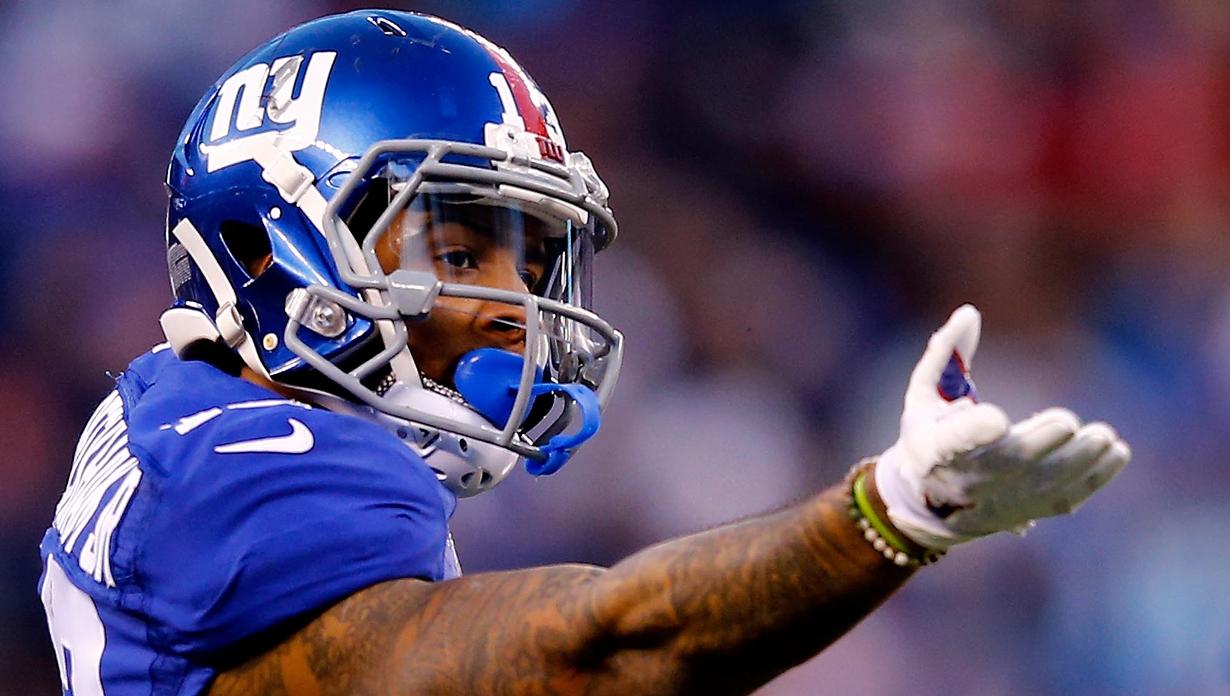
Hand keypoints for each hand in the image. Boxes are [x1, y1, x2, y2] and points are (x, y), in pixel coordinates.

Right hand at [875, 305, 1130, 549]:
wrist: (930, 505)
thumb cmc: (929, 435)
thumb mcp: (923, 394)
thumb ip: (944, 353)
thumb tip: (970, 313)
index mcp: (930, 449)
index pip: (950, 443)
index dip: (972, 432)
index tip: (998, 420)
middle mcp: (962, 482)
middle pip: (1004, 467)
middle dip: (1037, 446)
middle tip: (1068, 422)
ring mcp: (997, 504)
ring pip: (1041, 488)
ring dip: (1077, 463)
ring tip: (1105, 437)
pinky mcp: (1026, 513)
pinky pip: (1063, 499)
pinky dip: (1093, 478)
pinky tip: (1115, 453)